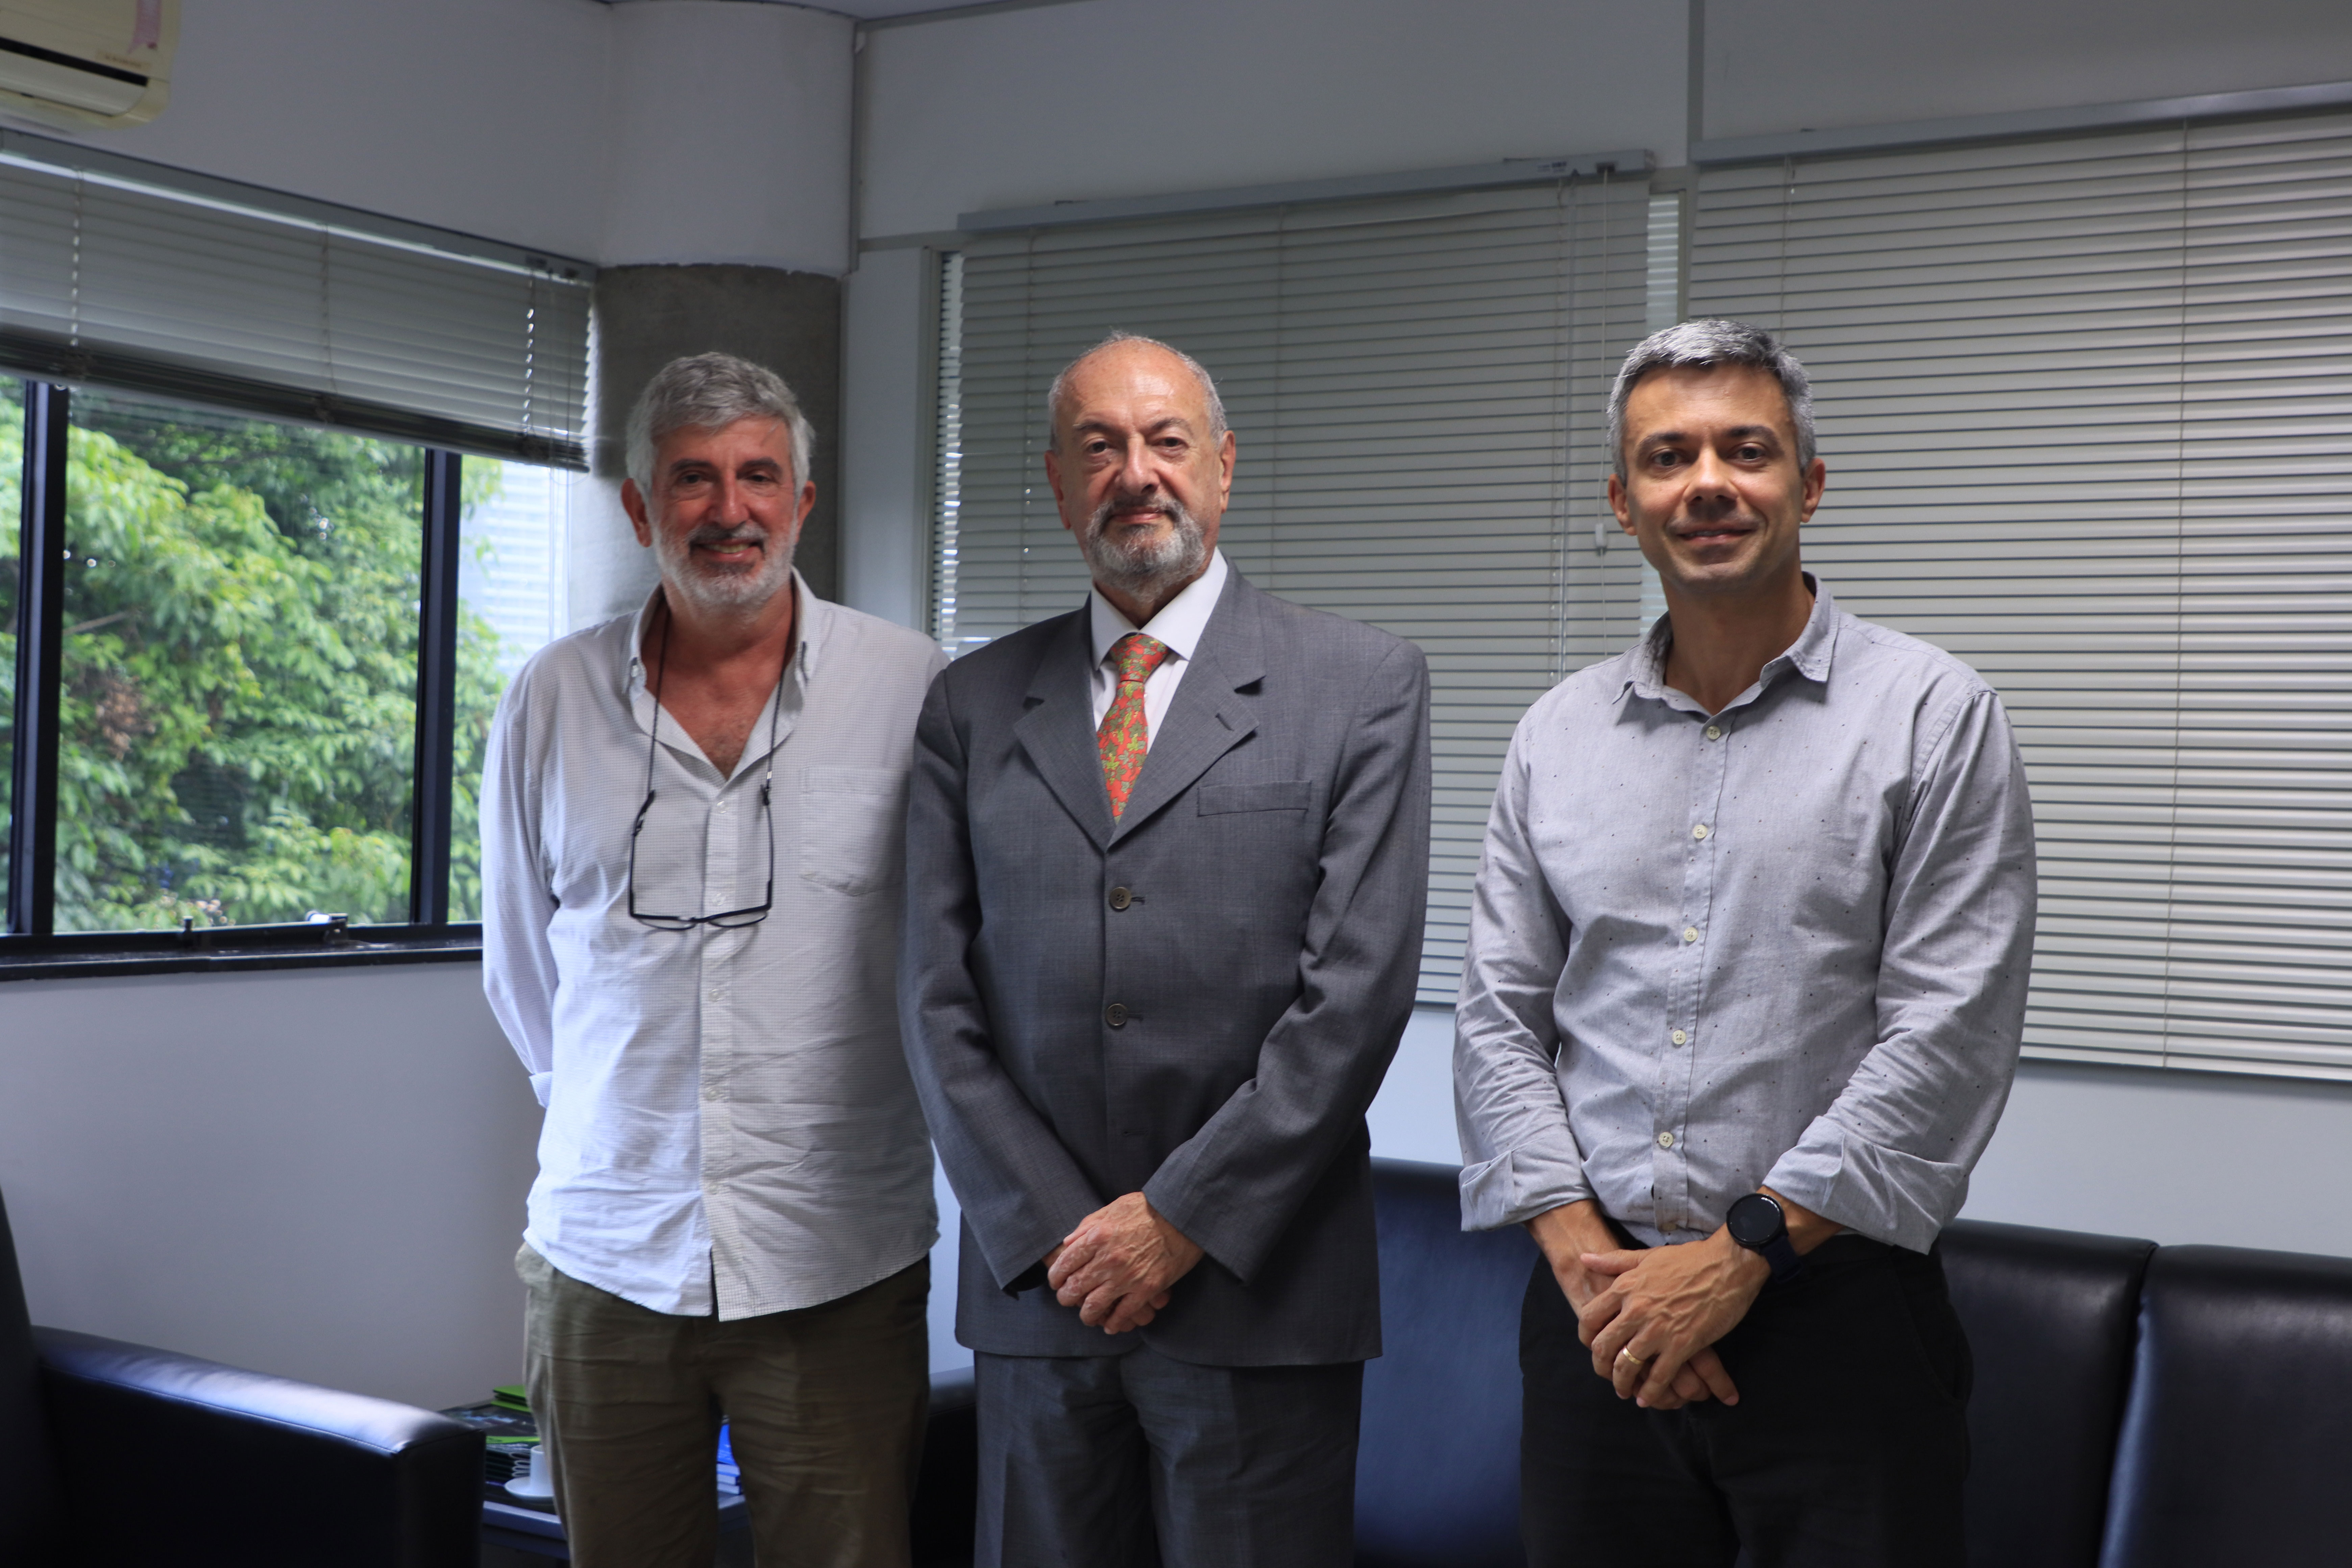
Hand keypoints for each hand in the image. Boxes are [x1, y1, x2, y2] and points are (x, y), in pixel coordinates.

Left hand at [1046, 1193, 1202, 1333]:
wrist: (1182, 1215)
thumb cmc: (1147, 1208)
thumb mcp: (1112, 1208)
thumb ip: (1087, 1226)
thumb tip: (1067, 1244)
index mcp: (1097, 1236)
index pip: (1064, 1264)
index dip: (1055, 1277)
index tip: (1056, 1282)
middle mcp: (1108, 1259)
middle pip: (1074, 1288)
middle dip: (1066, 1298)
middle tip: (1067, 1300)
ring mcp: (1127, 1277)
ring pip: (1094, 1306)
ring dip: (1086, 1315)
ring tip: (1087, 1316)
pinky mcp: (1146, 1289)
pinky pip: (1123, 1314)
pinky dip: (1113, 1323)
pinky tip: (1110, 1326)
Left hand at [1578, 1230, 1764, 1407]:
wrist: (1728, 1264)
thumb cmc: (1690, 1259)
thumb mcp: (1646, 1256)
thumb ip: (1614, 1261)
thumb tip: (1584, 1258)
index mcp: (1625, 1287)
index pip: (1589, 1317)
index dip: (1586, 1336)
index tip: (1591, 1345)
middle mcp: (1636, 1310)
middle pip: (1603, 1346)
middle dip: (1600, 1366)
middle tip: (1605, 1374)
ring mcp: (1658, 1329)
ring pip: (1627, 1365)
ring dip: (1622, 1383)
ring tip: (1624, 1391)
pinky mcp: (1682, 1344)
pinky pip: (1658, 1376)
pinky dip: (1650, 1392)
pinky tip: (1646, 1398)